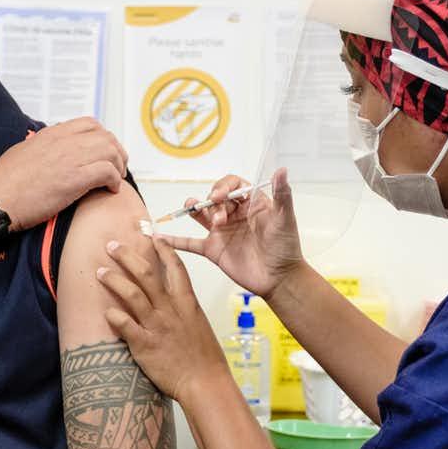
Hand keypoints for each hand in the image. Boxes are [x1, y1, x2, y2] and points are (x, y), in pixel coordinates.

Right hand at [0, 117, 126, 230]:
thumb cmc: (4, 183)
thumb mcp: (23, 152)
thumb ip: (43, 148)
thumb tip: (53, 153)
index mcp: (51, 134)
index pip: (90, 124)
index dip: (104, 137)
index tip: (105, 153)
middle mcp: (63, 142)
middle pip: (106, 137)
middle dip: (117, 152)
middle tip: (117, 168)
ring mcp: (70, 159)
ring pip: (111, 152)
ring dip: (118, 166)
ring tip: (115, 180)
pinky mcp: (74, 180)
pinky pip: (108, 172)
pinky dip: (114, 181)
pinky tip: (110, 190)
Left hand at [98, 236, 229, 403]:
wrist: (205, 383)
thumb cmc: (205, 358)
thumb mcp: (199, 325)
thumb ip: (184, 310)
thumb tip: (173, 300)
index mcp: (187, 303)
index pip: (175, 268)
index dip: (163, 249)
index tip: (152, 236)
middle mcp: (170, 310)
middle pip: (146, 274)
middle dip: (127, 256)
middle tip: (112, 245)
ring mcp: (156, 326)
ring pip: (131, 294)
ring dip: (114, 279)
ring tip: (100, 271)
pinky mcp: (144, 345)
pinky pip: (124, 325)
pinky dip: (113, 316)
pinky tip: (105, 312)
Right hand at [163, 168, 303, 298]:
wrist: (279, 278)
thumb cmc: (286, 248)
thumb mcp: (285, 218)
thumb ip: (282, 194)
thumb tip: (282, 170)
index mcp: (250, 203)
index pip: (232, 185)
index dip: (224, 186)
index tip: (220, 196)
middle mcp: (234, 215)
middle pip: (215, 199)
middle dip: (213, 204)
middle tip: (218, 219)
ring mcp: (222, 232)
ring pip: (201, 215)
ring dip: (194, 209)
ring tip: (191, 209)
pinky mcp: (214, 250)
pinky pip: (191, 243)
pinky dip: (176, 240)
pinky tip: (161, 238)